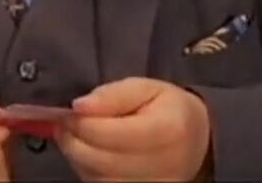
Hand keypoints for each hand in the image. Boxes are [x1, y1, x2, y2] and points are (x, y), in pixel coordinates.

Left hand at [57, 77, 211, 181]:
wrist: (197, 141)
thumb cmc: (168, 108)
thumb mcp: (145, 87)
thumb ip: (112, 95)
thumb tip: (78, 106)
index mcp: (167, 130)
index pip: (109, 133)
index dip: (80, 123)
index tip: (69, 111)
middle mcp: (162, 164)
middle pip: (99, 160)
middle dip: (73, 140)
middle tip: (64, 124)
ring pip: (97, 178)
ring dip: (77, 157)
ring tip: (75, 136)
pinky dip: (88, 171)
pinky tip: (90, 153)